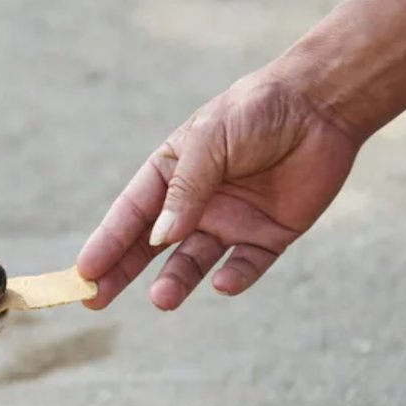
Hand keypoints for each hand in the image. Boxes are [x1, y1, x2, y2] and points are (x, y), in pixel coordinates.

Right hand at [77, 69, 363, 309]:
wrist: (322, 105)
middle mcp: (193, 202)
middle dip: (122, 273)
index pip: (130, 214)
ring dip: (175, 281)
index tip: (83, 271)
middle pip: (150, 246)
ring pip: (192, 262)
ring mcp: (229, 221)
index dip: (106, 243)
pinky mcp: (268, 236)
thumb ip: (186, 190)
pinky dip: (234, 277)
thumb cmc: (256, 111)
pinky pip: (246, 265)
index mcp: (169, 172)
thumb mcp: (211, 141)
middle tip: (95, 301)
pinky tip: (223, 283)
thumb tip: (159, 238)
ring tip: (162, 299)